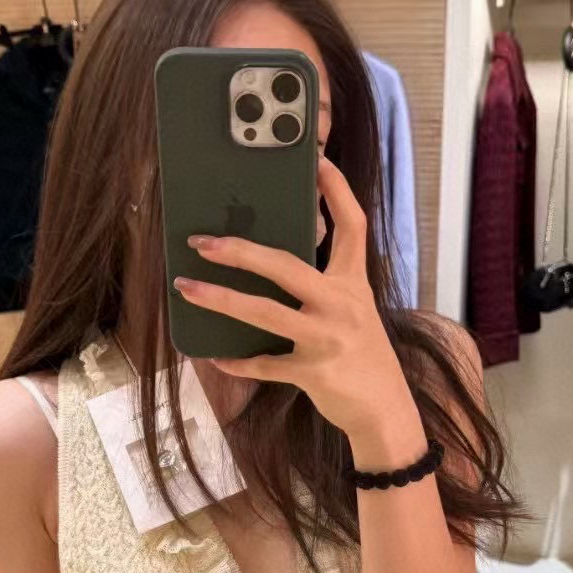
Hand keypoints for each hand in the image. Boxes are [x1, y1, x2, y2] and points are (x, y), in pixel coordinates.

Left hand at [172, 154, 409, 439]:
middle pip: (286, 266)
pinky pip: (264, 364)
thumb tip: (272, 264)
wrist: (384, 410)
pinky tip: (214, 356)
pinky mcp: (312, 373)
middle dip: (240, 252)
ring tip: (187, 288)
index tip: (318, 162)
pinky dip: (237, 361)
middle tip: (203, 243)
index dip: (337, 192)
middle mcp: (342, 306)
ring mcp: (326, 339)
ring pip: (265, 313)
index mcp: (353, 284)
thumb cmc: (363, 356)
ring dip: (221, 300)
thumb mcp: (354, 312)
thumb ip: (325, 287)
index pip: (352, 227)